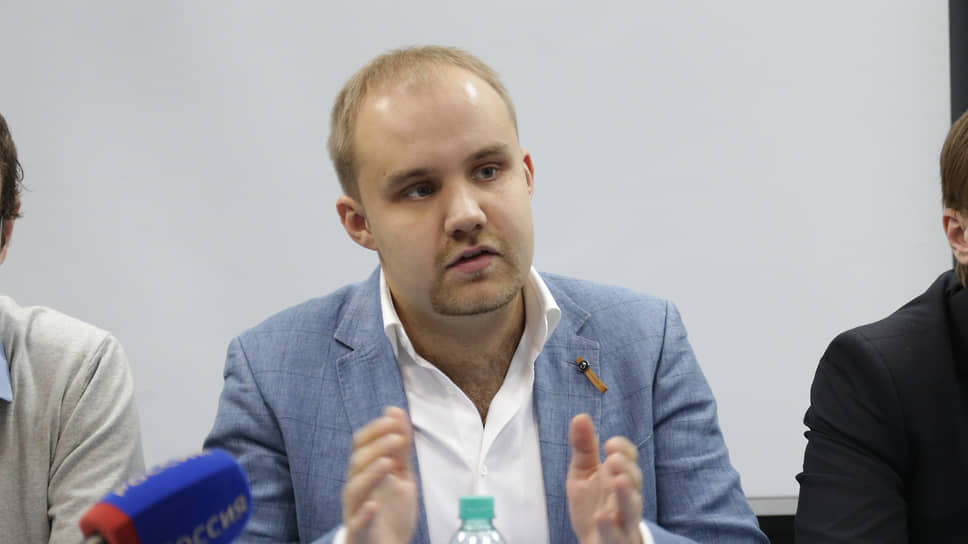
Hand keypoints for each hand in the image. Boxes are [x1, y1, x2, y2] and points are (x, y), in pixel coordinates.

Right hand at [342, 406, 417, 543]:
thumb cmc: (390, 510)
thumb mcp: (402, 474)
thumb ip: (400, 447)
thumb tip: (395, 410)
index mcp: (364, 471)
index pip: (361, 443)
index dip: (375, 429)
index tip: (394, 419)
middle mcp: (356, 488)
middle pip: (357, 463)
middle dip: (377, 447)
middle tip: (397, 437)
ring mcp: (355, 510)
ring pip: (354, 490)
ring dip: (370, 475)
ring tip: (388, 463)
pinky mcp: (359, 534)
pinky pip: (356, 524)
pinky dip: (364, 514)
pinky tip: (374, 506)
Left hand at [566, 414, 643, 543]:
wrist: (595, 541)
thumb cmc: (593, 505)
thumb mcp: (583, 473)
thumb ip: (583, 448)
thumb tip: (580, 416)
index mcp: (619, 477)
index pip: (629, 459)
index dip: (623, 450)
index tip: (610, 444)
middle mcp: (626, 497)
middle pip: (633, 481)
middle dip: (626, 468)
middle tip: (613, 459)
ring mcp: (624, 520)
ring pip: (631, 507)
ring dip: (626, 494)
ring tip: (617, 480)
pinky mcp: (617, 540)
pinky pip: (617, 535)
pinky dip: (610, 527)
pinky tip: (601, 517)